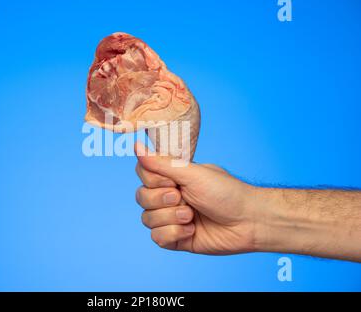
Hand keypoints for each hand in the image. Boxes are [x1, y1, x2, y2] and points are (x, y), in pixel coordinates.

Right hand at [134, 142, 259, 254]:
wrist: (248, 222)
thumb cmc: (226, 192)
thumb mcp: (192, 174)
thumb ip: (161, 163)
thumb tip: (135, 145)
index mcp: (173, 177)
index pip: (143, 173)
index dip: (153, 180)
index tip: (172, 182)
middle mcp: (169, 196)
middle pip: (141, 197)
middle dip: (163, 201)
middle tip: (185, 199)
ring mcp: (171, 217)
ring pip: (147, 219)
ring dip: (171, 218)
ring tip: (192, 217)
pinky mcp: (175, 238)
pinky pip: (156, 238)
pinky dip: (174, 234)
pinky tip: (192, 230)